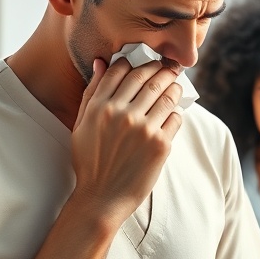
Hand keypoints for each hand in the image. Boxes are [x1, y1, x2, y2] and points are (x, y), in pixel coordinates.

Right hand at [70, 57, 183, 223]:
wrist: (101, 198)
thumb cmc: (90, 161)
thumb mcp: (82, 125)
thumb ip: (92, 93)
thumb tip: (102, 62)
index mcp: (99, 108)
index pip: (121, 71)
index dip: (136, 61)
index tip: (146, 60)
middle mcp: (121, 115)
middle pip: (148, 79)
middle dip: (161, 69)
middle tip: (169, 66)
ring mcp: (143, 129)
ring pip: (167, 95)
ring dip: (174, 86)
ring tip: (175, 84)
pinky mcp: (161, 144)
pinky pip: (176, 117)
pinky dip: (177, 112)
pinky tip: (174, 112)